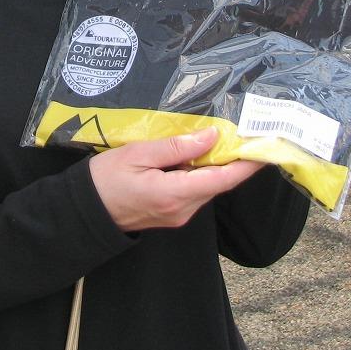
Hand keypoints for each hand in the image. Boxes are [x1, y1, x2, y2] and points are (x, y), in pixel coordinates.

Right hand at [89, 127, 264, 231]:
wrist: (85, 212)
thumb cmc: (105, 179)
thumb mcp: (138, 154)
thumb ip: (176, 147)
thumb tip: (211, 137)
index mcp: (174, 193)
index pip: (223, 179)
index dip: (247, 164)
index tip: (265, 148)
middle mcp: (183, 210)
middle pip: (219, 183)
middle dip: (235, 161)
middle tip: (248, 134)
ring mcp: (179, 215)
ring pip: (208, 187)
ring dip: (218, 166)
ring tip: (227, 140)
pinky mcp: (173, 214)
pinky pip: (196, 191)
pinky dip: (203, 174)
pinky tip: (201, 156)